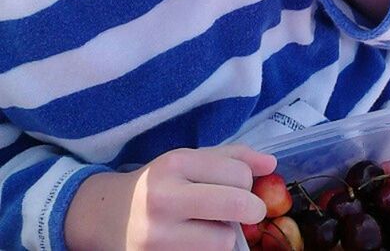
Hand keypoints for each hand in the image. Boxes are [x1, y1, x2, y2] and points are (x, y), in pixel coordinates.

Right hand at [65, 145, 275, 250]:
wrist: (108, 215)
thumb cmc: (159, 183)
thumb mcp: (189, 160)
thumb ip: (232, 157)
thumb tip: (272, 164)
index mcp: (176, 163)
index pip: (237, 173)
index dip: (248, 182)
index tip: (241, 186)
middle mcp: (164, 197)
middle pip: (236, 204)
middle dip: (252, 208)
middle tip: (250, 211)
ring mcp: (157, 236)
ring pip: (224, 241)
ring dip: (226, 235)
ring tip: (210, 227)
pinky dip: (209, 249)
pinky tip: (195, 240)